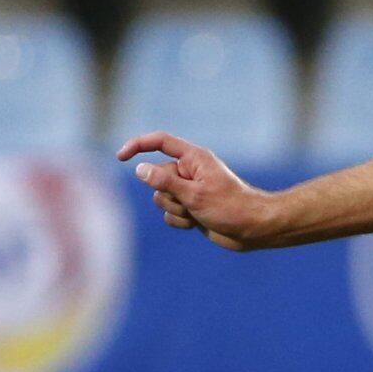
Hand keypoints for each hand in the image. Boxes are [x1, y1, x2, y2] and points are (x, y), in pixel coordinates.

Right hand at [116, 131, 279, 247]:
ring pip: (161, 198)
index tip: (121, 157)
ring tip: (197, 214)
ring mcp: (189, 190)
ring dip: (174, 210)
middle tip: (191, 203)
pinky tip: (196, 224)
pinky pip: (169, 214)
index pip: (160, 142)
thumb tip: (140, 169)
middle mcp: (189, 171)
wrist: (252, 229)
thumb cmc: (230, 207)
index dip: (138, 146)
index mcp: (193, 158)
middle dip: (168, 194)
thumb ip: (165, 181)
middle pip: (156, 177)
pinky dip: (179, 221)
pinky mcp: (190, 208)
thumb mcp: (194, 194)